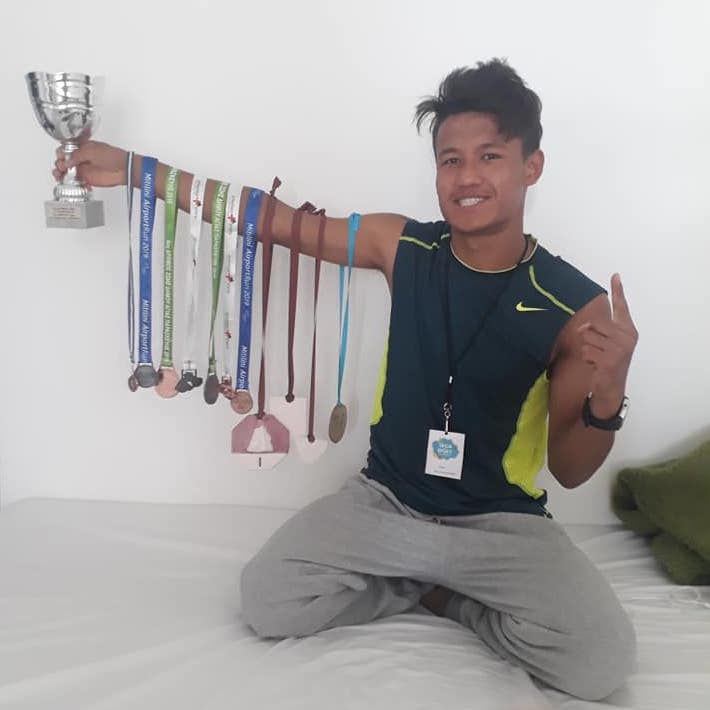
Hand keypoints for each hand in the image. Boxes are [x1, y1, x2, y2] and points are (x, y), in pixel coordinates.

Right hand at [53, 140, 128, 188]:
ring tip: (60, 176)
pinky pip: (75, 181)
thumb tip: (66, 161)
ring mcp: (84, 168)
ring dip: (61, 174)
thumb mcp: (92, 151)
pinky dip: (71, 183)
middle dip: (59, 164)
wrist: (124, 169)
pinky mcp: (87, 178)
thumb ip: (77, 155)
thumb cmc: (113, 156)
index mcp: (82, 147)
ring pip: (67, 171)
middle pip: (63, 160)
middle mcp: (81, 157)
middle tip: (61, 168)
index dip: (60, 153)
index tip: (60, 157)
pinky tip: (71, 183)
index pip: (65, 148)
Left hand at [578, 274, 637, 416]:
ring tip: (598, 358)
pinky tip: (596, 365)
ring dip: (587, 349)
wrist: (611, 387)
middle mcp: (627, 337)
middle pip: (595, 323)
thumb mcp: (606, 344)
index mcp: (628, 330)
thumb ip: (598, 331)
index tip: (615, 275)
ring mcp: (620, 348)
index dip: (618, 291)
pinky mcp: (610, 359)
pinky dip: (587, 358)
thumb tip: (583, 328)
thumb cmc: (607, 362)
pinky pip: (586, 351)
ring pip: (588, 337)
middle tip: (597, 349)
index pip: (622, 307)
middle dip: (589, 336)